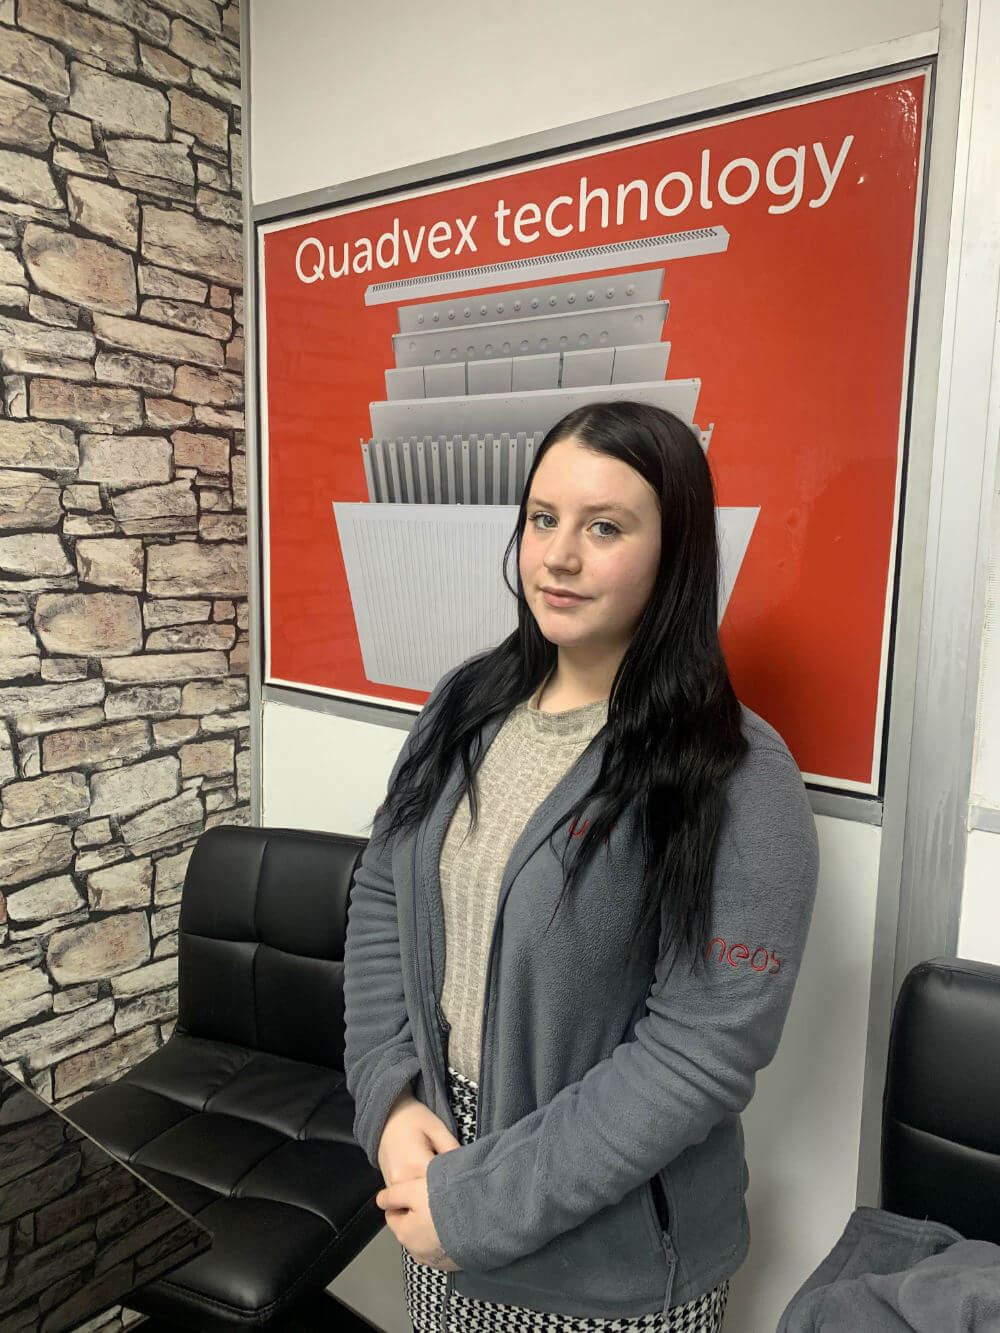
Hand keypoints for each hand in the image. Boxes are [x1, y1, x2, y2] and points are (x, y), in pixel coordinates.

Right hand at [376, 1087, 460, 1269]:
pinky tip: (432, 1198)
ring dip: (431, 1204)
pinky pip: (406, 1201)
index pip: (440, 1187)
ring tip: (449, 1201)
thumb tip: (466, 1168)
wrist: (387, 1115)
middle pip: (428, 1200)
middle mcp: (402, 1180)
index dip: (456, 1189)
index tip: (469, 1192)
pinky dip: (418, 1201)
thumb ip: (452, 1149)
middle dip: (445, 1201)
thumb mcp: (438, 1128)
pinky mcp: (390, 1187)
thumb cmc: (414, 1119)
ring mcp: (393, 1186)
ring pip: (415, 1204)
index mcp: (416, 1164)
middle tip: (463, 1202)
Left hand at [377, 1172, 460, 1269]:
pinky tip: (458, 1223)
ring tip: (448, 1208)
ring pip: (428, 1237)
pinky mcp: (454, 1261)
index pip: (393, 1214)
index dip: (402, 1198)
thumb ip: (393, 1195)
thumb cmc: (445, 1205)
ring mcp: (437, 1259)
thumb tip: (380, 1200)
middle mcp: (418, 1251)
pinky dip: (448, 1236)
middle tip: (433, 1196)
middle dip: (418, 1213)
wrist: (481, 1221)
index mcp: (404, 1233)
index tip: (414, 1189)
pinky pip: (445, 1246)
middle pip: (411, 1226)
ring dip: (434, 1225)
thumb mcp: (412, 1190)